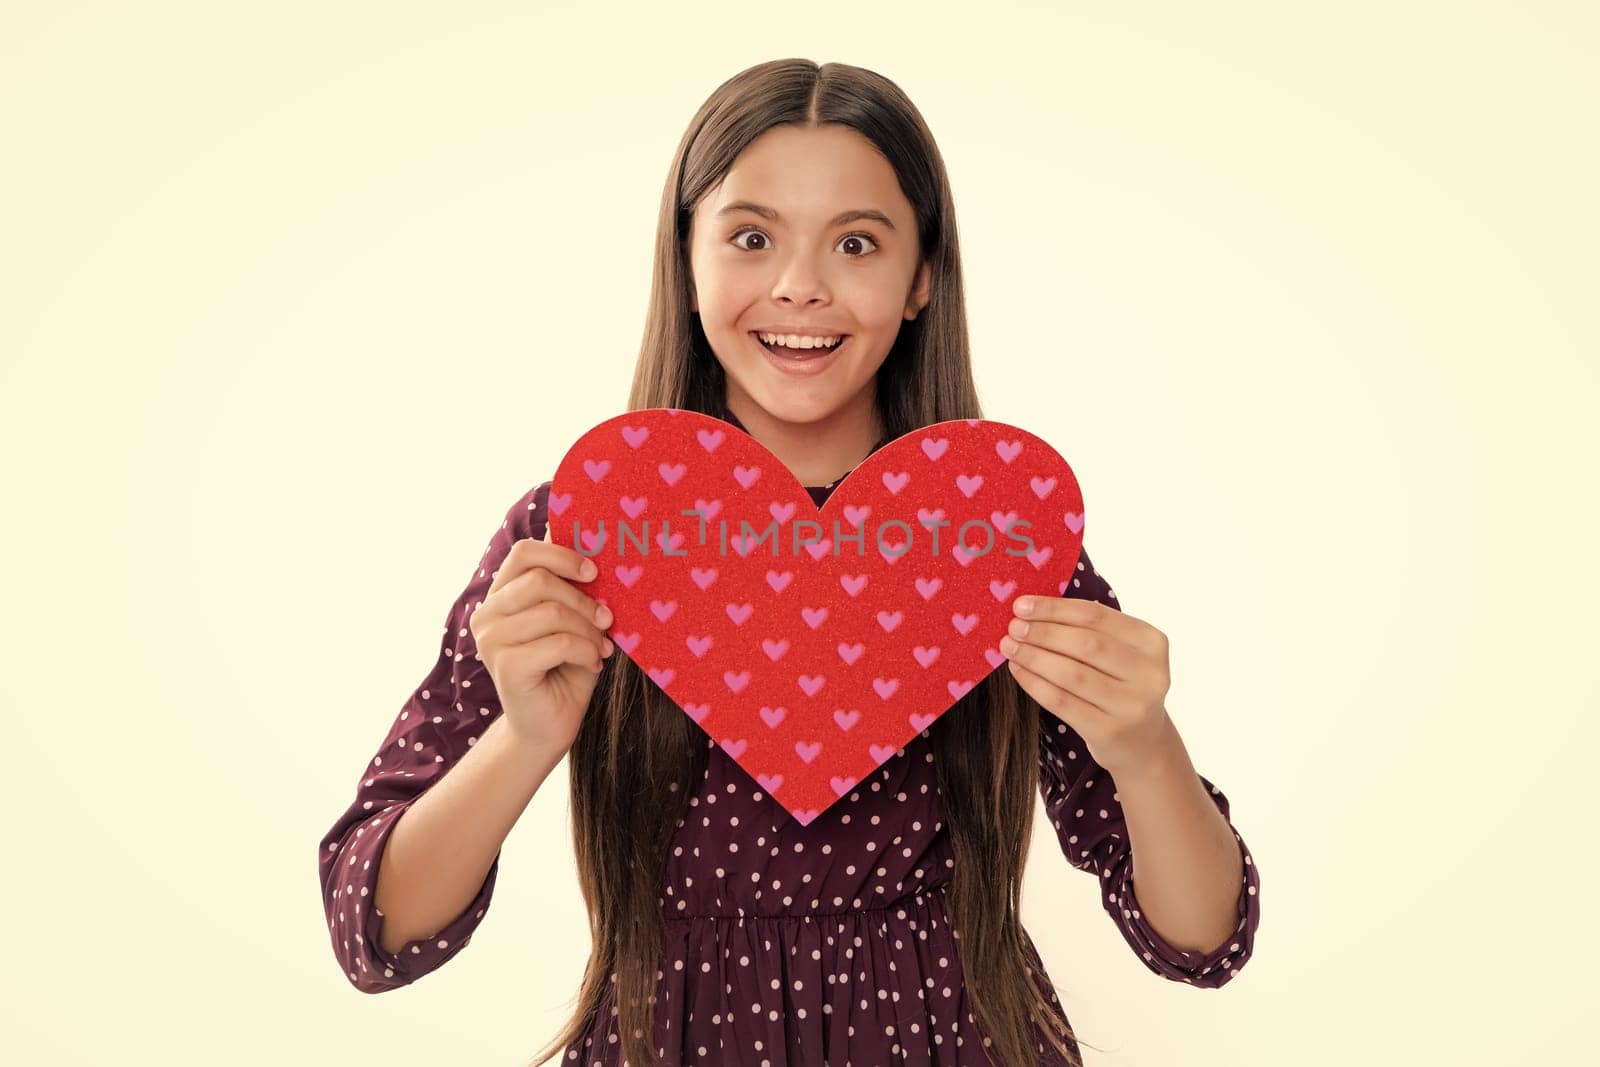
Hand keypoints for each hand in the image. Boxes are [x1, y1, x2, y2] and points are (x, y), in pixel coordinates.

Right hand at [468, 522, 615, 756]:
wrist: (549, 727)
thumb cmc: (565, 669)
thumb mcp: (573, 621)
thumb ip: (574, 586)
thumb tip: (591, 536)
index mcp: (501, 595)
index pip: (524, 552)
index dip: (562, 555)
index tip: (594, 572)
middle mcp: (487, 614)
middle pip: (540, 580)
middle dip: (583, 600)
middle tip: (607, 621)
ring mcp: (491, 640)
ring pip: (553, 612)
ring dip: (589, 631)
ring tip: (601, 647)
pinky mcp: (505, 666)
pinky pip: (558, 642)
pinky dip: (586, 651)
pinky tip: (594, 664)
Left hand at [999, 594, 1177, 777]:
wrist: (1142, 743)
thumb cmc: (1120, 685)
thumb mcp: (1120, 654)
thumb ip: (1088, 630)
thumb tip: (1031, 609)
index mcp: (1152, 643)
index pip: (1096, 616)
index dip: (1054, 608)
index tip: (1021, 605)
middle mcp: (1149, 674)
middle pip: (1085, 644)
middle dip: (1042, 632)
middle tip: (1012, 627)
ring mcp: (1131, 706)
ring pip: (1072, 674)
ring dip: (1034, 656)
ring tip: (1009, 646)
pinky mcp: (1109, 732)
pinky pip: (1062, 702)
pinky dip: (1034, 683)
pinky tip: (1017, 671)